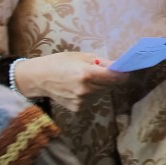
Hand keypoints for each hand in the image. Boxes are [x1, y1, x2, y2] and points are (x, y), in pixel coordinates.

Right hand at [12, 52, 126, 111]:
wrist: (39, 78)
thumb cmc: (61, 62)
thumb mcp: (82, 56)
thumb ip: (102, 62)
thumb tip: (119, 66)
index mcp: (87, 74)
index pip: (115, 78)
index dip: (123, 74)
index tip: (126, 71)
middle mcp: (85, 90)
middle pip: (111, 86)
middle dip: (112, 79)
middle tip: (104, 72)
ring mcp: (81, 101)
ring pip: (103, 93)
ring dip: (102, 86)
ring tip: (88, 79)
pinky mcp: (78, 108)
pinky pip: (93, 99)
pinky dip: (93, 93)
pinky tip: (81, 88)